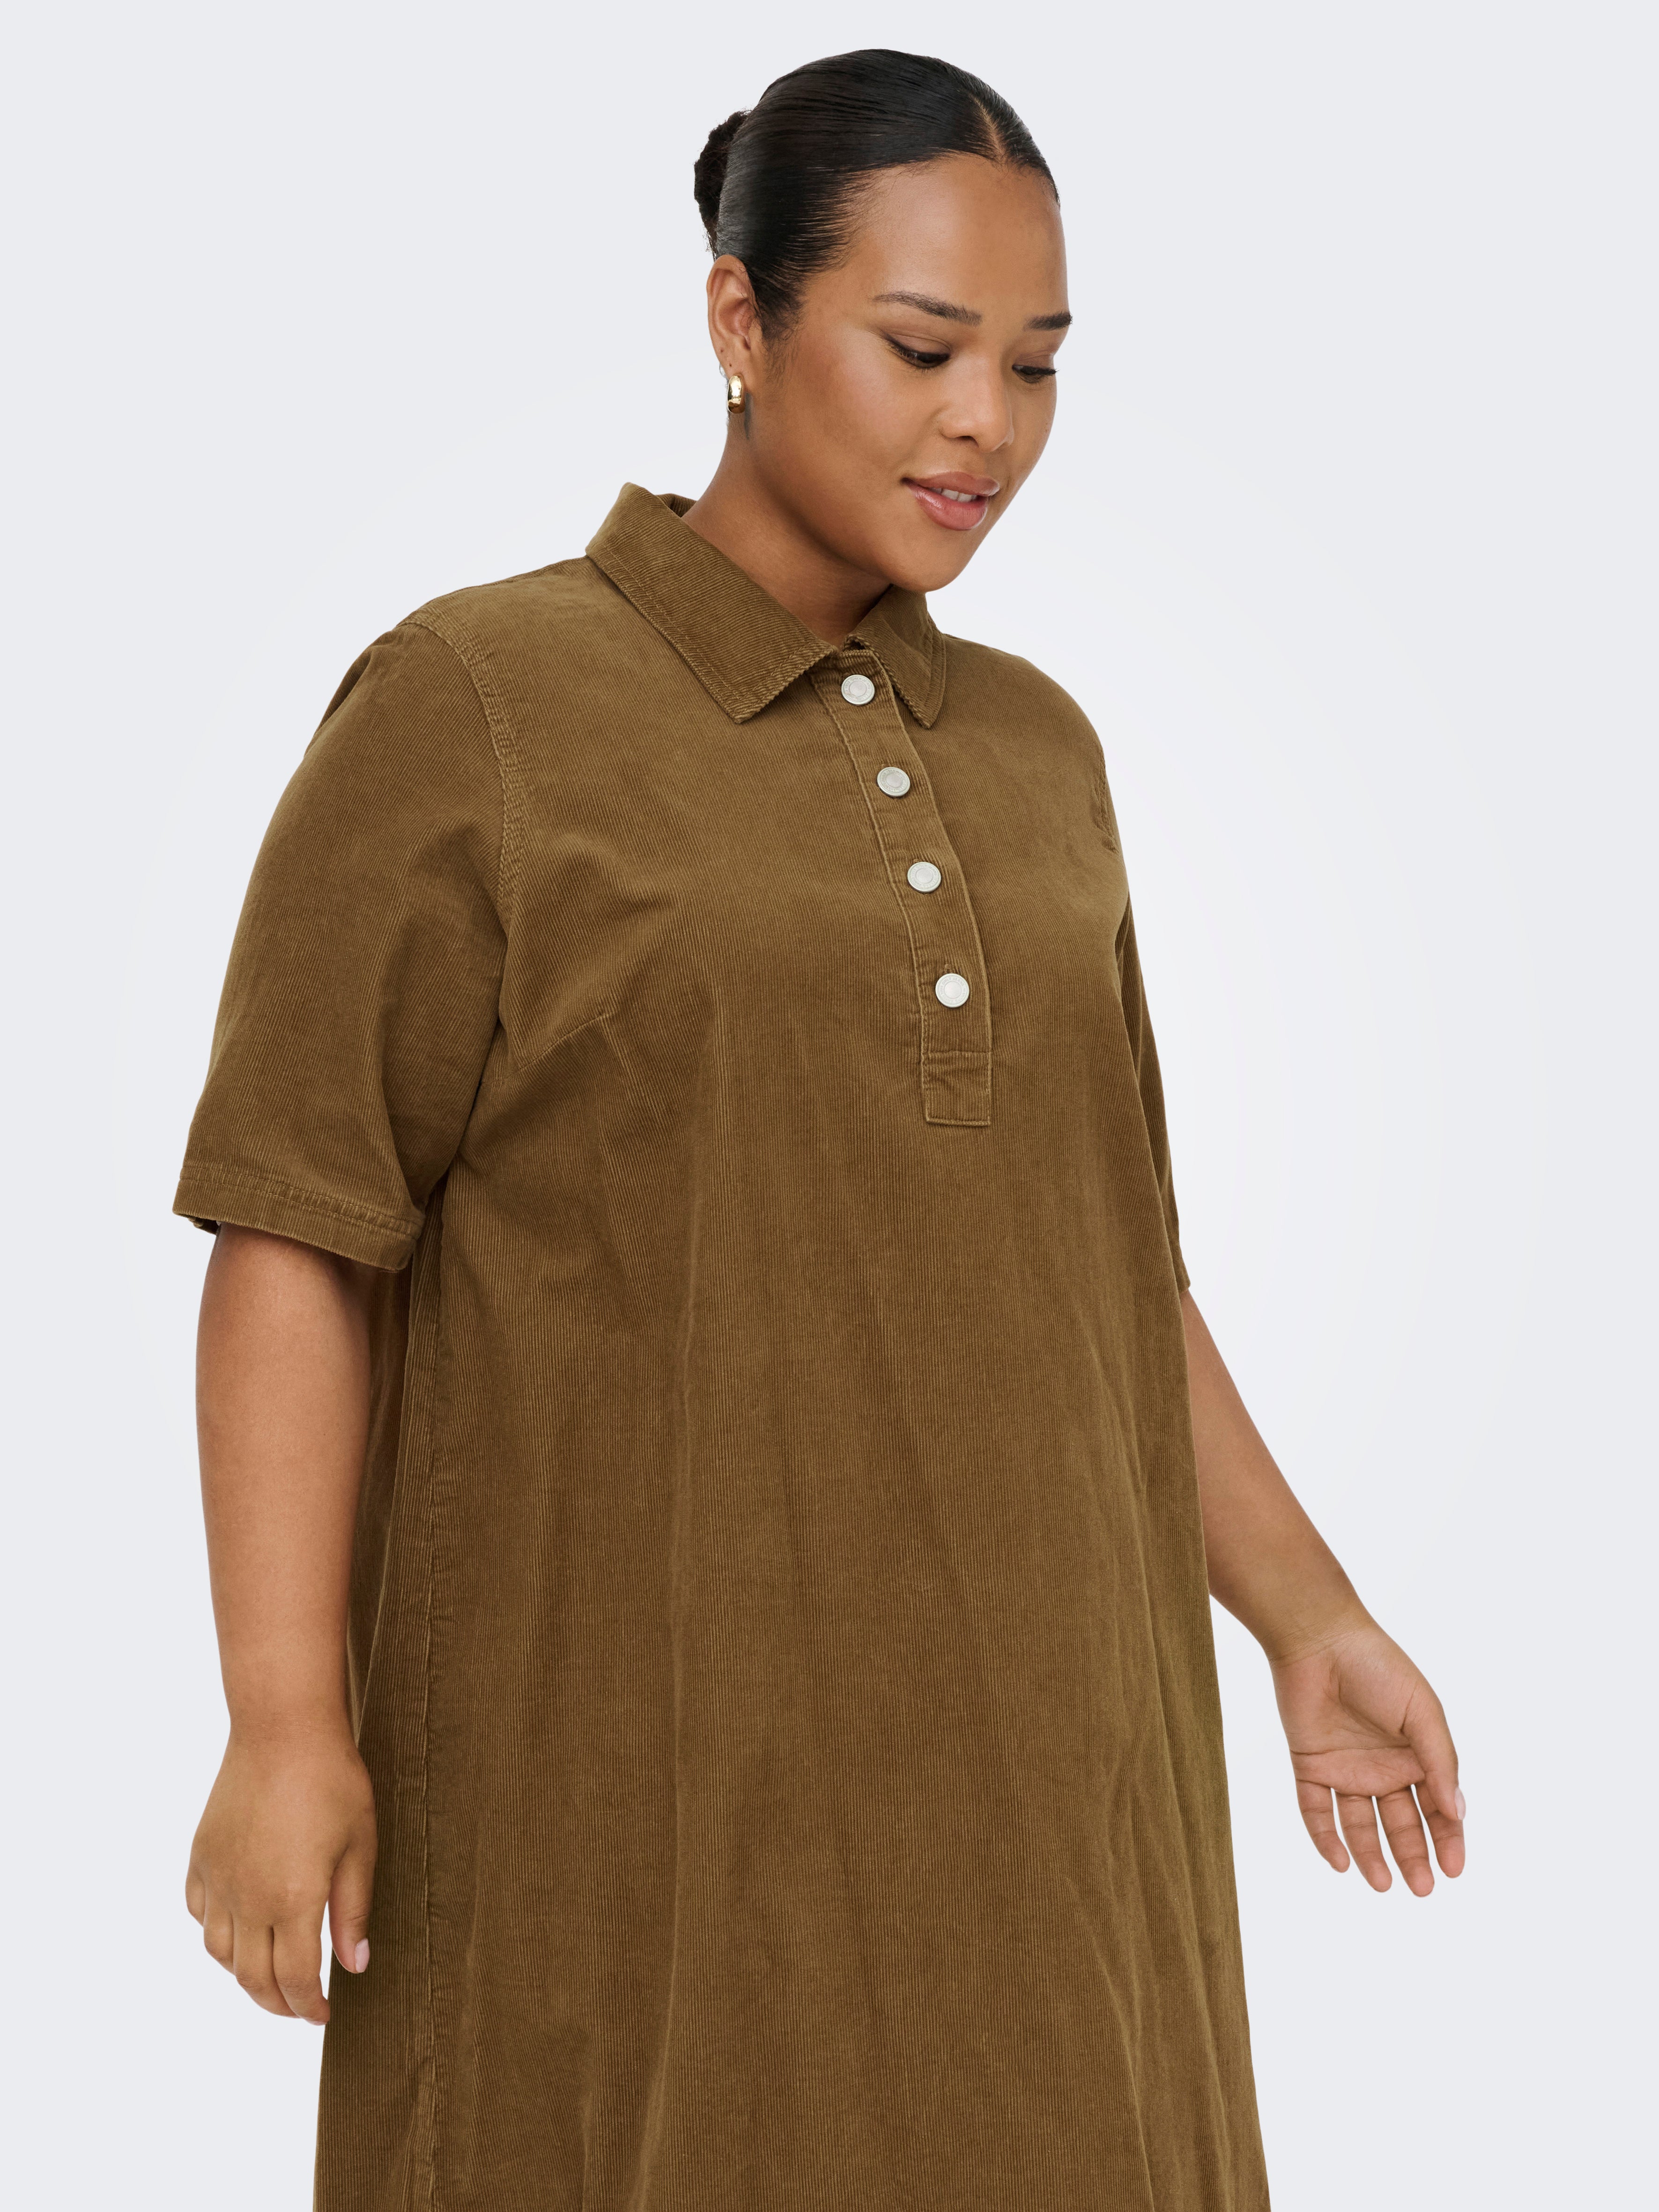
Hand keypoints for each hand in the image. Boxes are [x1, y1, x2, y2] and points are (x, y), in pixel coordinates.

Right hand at [185, 1726, 376, 2022]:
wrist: (282, 1729)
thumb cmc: (332, 1781)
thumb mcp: (360, 1846)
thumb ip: (354, 1911)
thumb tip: (355, 1966)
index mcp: (291, 1901)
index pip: (294, 1980)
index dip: (308, 2006)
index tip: (322, 2015)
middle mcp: (246, 1899)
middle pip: (252, 1977)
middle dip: (277, 2003)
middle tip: (300, 2007)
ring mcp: (218, 1878)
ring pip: (219, 1952)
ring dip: (244, 1973)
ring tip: (271, 1973)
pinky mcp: (201, 1856)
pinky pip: (198, 1912)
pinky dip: (216, 1933)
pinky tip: (238, 1928)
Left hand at [1270, 1617, 1465, 1894]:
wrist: (1320, 1638)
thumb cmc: (1378, 1667)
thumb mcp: (1422, 1713)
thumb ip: (1440, 1762)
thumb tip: (1458, 1813)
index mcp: (1417, 1754)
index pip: (1438, 1808)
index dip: (1449, 1840)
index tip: (1453, 1870)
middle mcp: (1383, 1767)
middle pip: (1401, 1823)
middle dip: (1414, 1857)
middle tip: (1422, 1890)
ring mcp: (1346, 1769)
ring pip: (1360, 1824)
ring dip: (1371, 1855)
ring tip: (1384, 1885)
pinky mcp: (1310, 1765)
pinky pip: (1316, 1810)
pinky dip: (1325, 1838)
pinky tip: (1339, 1861)